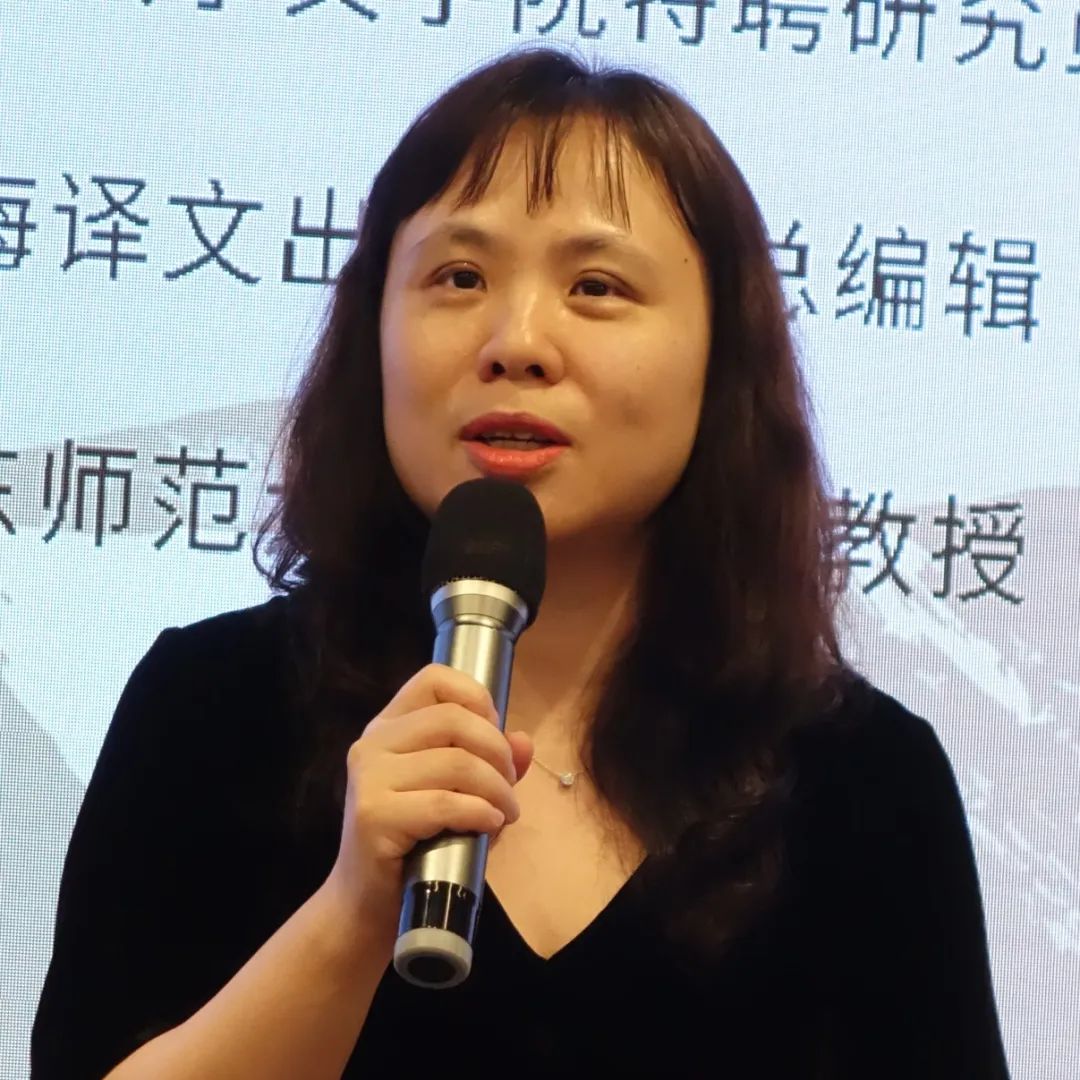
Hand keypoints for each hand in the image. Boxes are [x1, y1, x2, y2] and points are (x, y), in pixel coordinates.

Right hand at [324, 663, 532, 943]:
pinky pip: (445, 803)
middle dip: (497, 752)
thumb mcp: (460, 793)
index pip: (434, 679)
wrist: (368, 903)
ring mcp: (369, 778)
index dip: (476, 697)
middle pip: (453, 719)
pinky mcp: (374, 816)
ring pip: (456, 763)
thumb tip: (524, 741)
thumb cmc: (418, 842)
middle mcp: (374, 743)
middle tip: (509, 786)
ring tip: (505, 812)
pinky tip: (490, 825)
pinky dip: (480, 812)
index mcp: (389, 726)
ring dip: (497, 789)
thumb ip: (491, 763)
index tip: (495, 734)